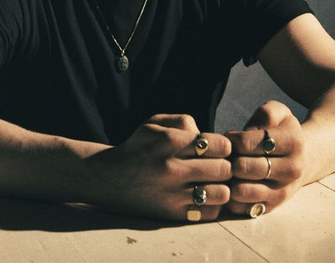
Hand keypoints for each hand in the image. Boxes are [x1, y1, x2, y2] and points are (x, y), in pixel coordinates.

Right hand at [85, 114, 231, 221]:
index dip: (224, 146)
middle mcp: (171, 167)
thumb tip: (207, 134)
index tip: (217, 149)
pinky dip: (212, 205)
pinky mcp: (171, 214)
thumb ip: (183, 121)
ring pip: (221, 193)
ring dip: (222, 187)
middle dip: (226, 165)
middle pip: (224, 168)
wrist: (109, 177)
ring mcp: (172, 193)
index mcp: (169, 141)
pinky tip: (203, 197)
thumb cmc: (137, 147)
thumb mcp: (154, 123)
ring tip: (212, 183)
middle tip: (218, 166)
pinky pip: (209, 213)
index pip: (219, 144)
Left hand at [224, 100, 305, 216]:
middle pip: (244, 167)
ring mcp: (282, 192)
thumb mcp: (278, 112)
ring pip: (242, 190)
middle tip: (223, 156)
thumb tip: (246, 134)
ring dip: (226, 180)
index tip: (230, 138)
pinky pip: (242, 208)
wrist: (300, 159)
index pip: (250, 143)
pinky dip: (228, 198)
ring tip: (224, 170)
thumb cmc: (280, 131)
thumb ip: (265, 114)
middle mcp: (291, 170)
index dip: (233, 139)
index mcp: (293, 143)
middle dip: (227, 160)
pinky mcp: (271, 208)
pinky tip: (227, 185)